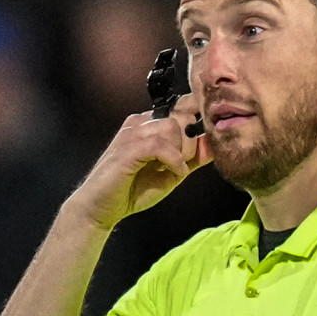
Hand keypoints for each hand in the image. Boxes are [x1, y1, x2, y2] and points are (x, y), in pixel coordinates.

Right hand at [67, 105, 210, 229]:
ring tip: (173, 171)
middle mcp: (140, 123)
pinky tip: (173, 174)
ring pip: (172, 128)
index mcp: (149, 124)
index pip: (182, 106)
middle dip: (190, 142)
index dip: (197, 121)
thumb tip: (215, 143)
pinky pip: (160, 145)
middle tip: (183, 164)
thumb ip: (193, 157)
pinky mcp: (128, 149)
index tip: (201, 145)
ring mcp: (132, 133)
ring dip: (181, 152)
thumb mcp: (172, 172)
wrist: (101, 209)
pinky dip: (173, 161)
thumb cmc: (132, 191)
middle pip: (181, 116)